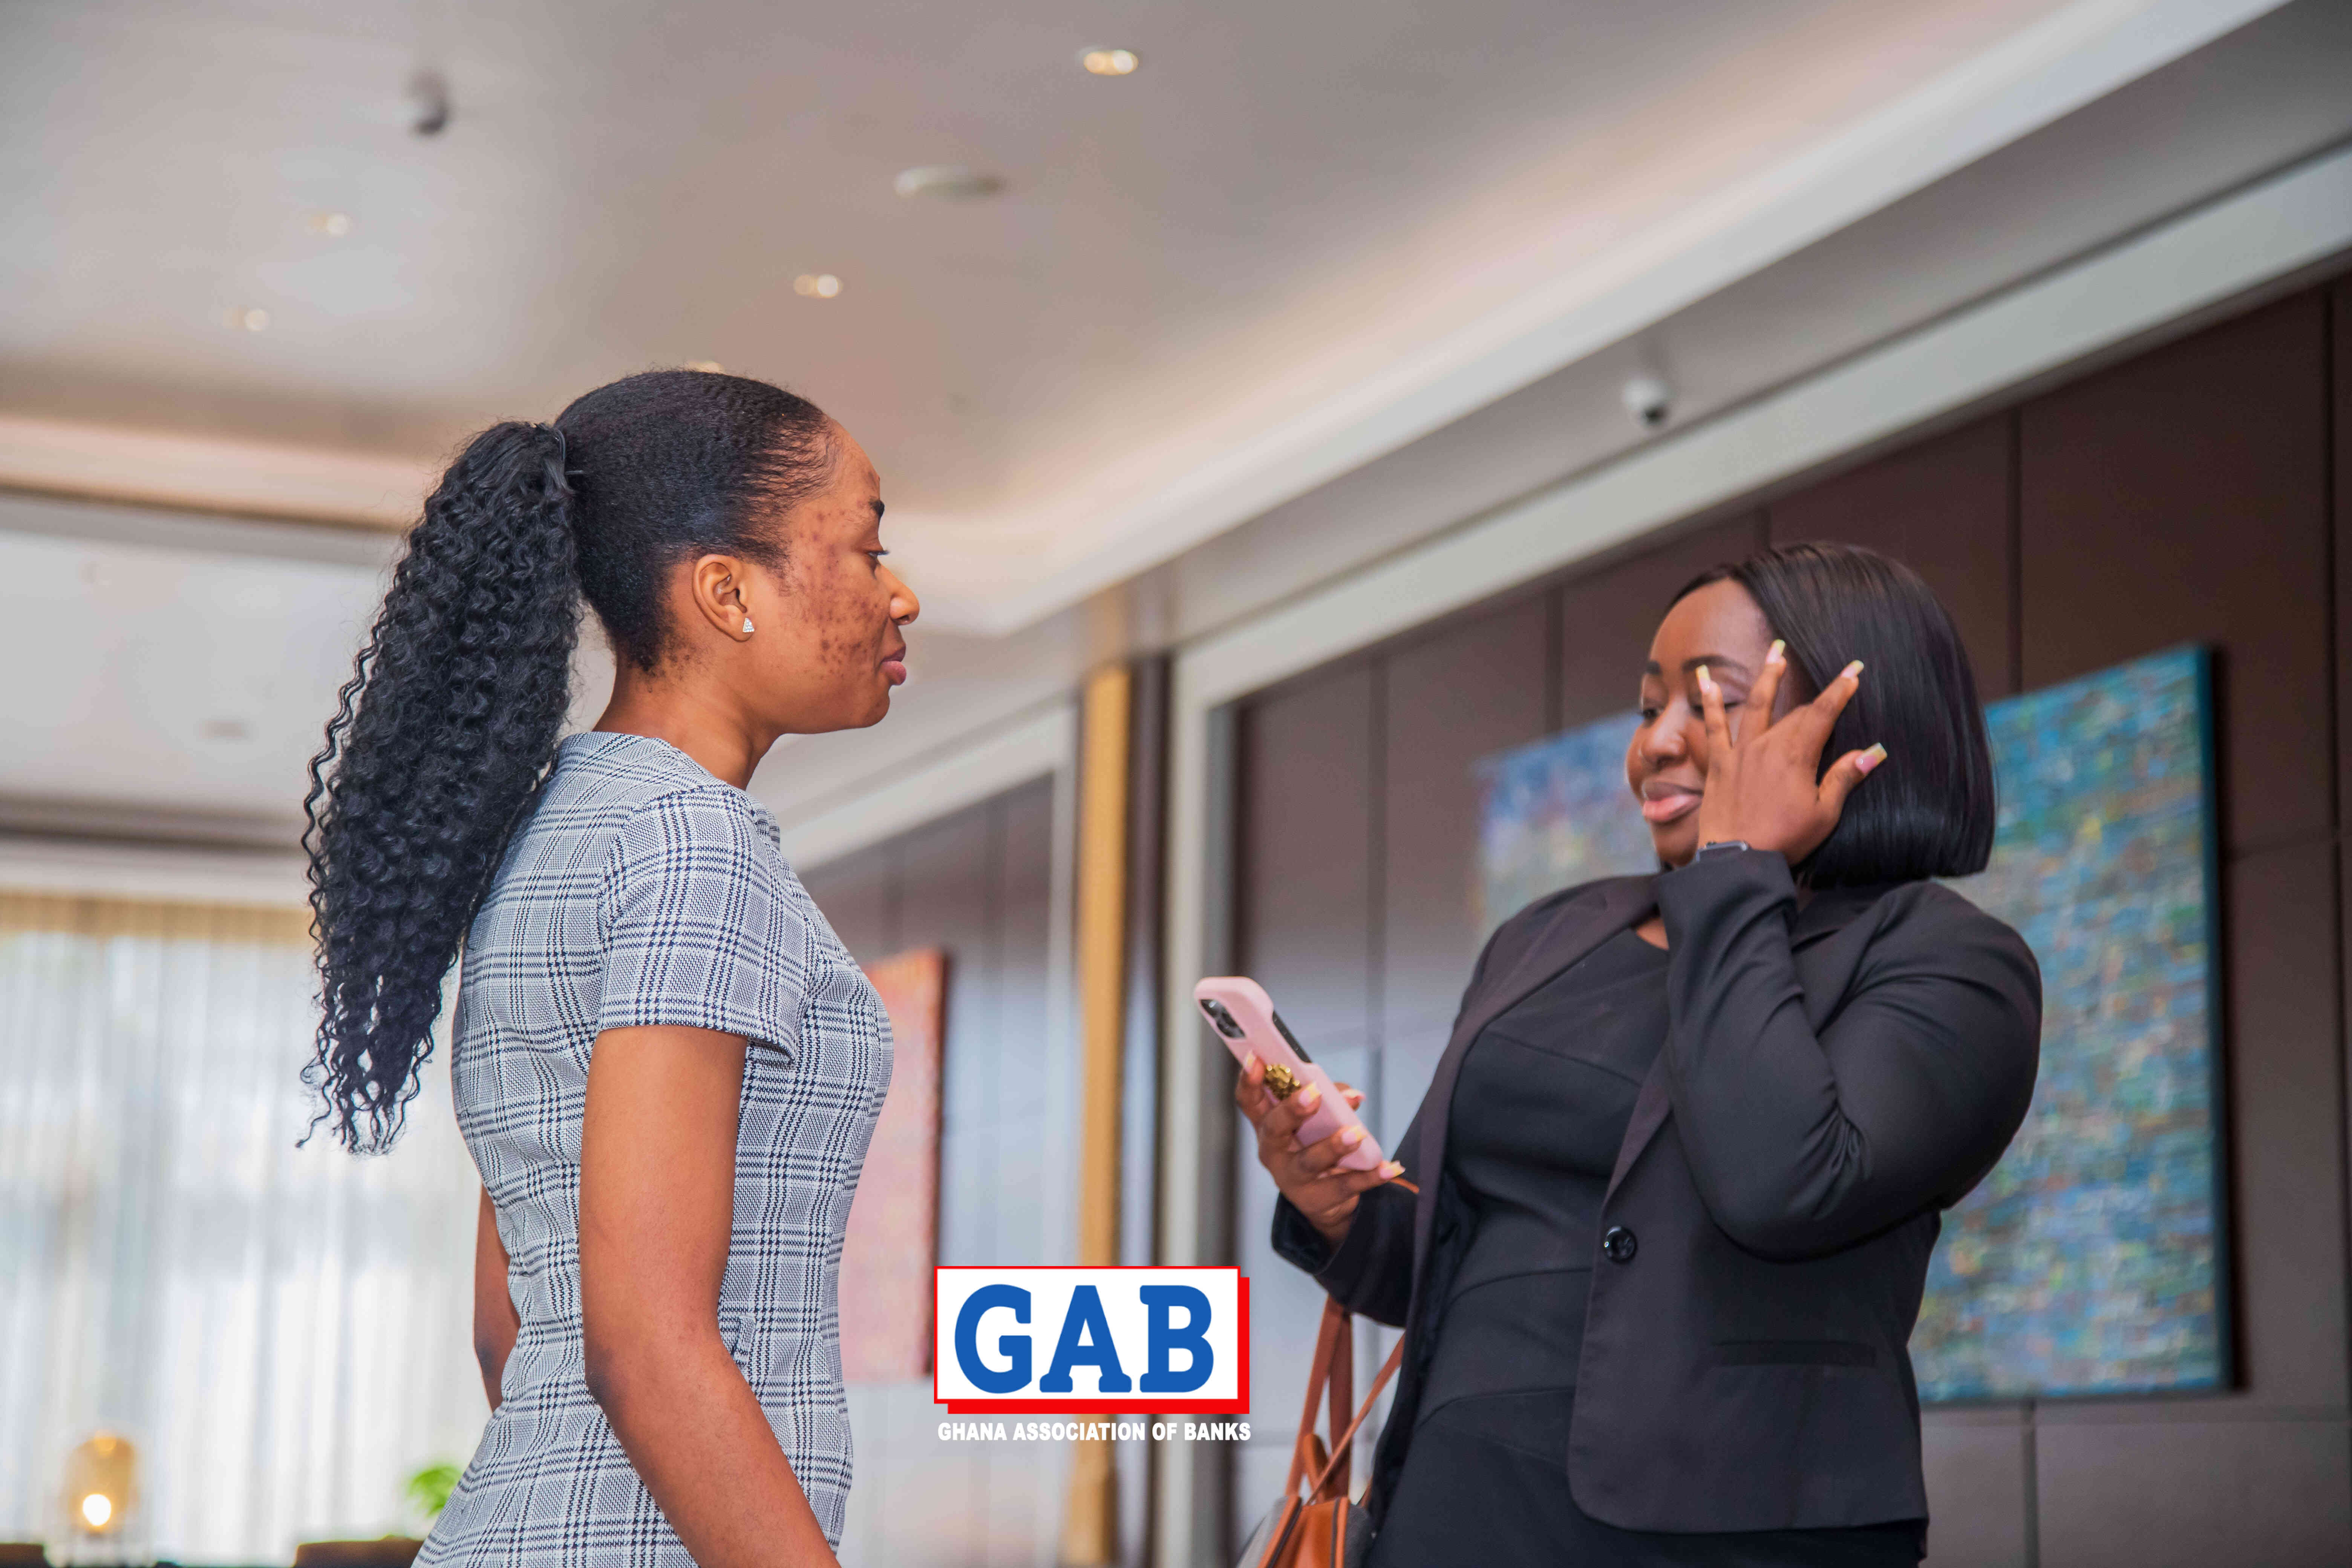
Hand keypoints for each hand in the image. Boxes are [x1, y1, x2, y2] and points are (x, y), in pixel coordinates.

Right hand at [1234, 1054, 1403, 1248]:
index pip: (1249, 1101)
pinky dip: (1370, 1177)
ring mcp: (1291, 1178)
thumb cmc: (1316, 1143)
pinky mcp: (1316, 1199)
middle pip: (1274, 1129)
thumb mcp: (1319, 1119)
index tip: (1256, 1058)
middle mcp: (1272, 1151)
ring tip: (1356, 1134)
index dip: (1249, 1080)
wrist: (1326, 1198)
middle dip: (1292, 1110)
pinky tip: (1391, 1168)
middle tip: (1313, 1095)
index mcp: (1267, 1124)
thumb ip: (1332, 1100)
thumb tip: (1352, 1097)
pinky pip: (1345, 1186)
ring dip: (1333, 1146)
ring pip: (1308, 1162)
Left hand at [1691, 640, 1886, 863]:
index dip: (1840, 691)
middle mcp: (1768, 745)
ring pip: (1756, 706)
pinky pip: (1713, 727)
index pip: (1823, 714)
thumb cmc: (1784, 839)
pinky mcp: (1718, 763)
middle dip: (1816, 701)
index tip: (1854, 670)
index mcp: (1797, 756)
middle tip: (1833, 689)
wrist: (1737, 859)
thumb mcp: (1824, 814)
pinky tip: (1705, 680)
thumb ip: (1843, 779)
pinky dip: (1711, 702)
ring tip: (1775, 651)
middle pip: (1795, 714)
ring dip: (1768, 677)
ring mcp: (1740, 751)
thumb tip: (1872, 752)